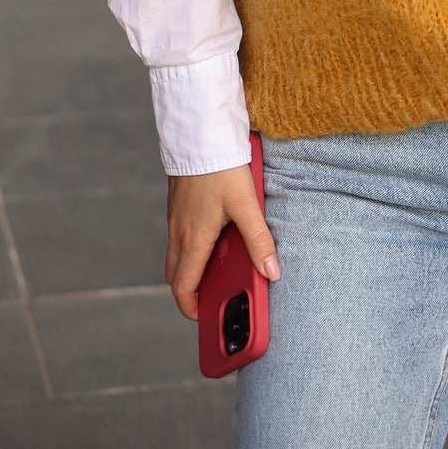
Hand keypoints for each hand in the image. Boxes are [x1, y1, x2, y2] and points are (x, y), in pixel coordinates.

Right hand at [165, 164, 280, 320]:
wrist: (199, 133)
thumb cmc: (221, 169)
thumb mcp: (246, 205)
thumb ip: (259, 240)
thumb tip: (272, 272)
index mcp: (193, 240)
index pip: (182, 288)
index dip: (190, 308)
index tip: (204, 315)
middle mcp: (178, 232)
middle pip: (175, 275)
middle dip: (189, 291)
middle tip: (210, 296)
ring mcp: (175, 217)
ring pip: (175, 254)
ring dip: (190, 267)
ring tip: (215, 267)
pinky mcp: (177, 203)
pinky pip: (178, 234)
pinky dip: (190, 246)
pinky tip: (213, 233)